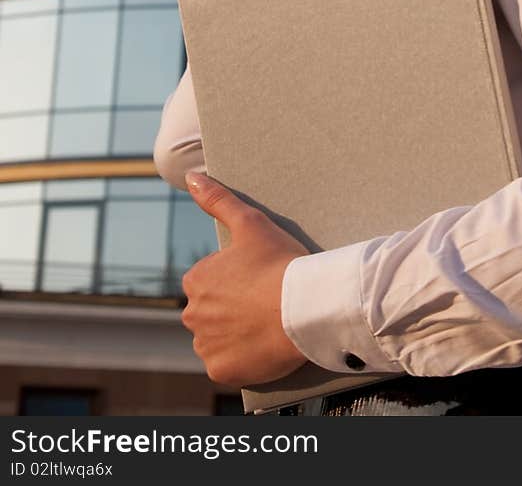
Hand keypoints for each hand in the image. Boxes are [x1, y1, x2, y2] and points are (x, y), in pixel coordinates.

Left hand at [180, 172, 309, 387]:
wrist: (304, 307)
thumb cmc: (279, 262)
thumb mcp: (250, 223)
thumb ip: (218, 199)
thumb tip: (191, 176)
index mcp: (196, 280)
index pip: (209, 281)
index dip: (236, 280)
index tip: (259, 278)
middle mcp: (192, 315)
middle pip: (211, 312)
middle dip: (231, 309)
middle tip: (264, 302)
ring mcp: (205, 345)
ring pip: (217, 339)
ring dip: (234, 333)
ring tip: (266, 323)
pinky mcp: (220, 370)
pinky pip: (226, 364)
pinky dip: (240, 358)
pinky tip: (261, 345)